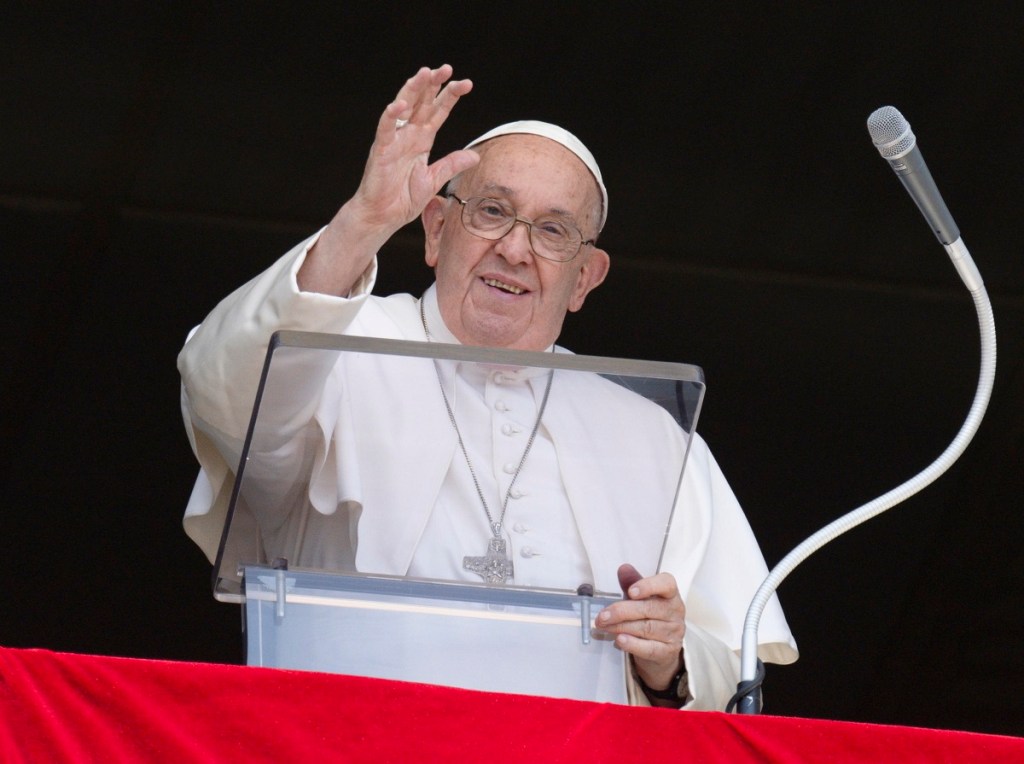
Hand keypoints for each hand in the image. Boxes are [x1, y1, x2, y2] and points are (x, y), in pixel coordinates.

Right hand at [350, 64, 479, 233]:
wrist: (383, 216)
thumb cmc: (403, 198)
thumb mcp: (434, 180)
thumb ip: (452, 165)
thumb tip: (475, 156)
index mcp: (422, 140)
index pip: (438, 112)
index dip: (450, 97)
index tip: (466, 83)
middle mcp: (408, 135)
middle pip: (422, 103)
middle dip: (433, 85)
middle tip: (446, 68)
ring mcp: (394, 141)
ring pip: (404, 108)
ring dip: (414, 89)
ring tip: (425, 73)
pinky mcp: (381, 151)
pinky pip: (385, 129)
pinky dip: (391, 116)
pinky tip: (400, 104)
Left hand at [596, 563, 685, 697]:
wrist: (661, 649)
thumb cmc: (649, 617)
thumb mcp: (641, 598)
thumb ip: (632, 582)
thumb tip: (623, 568)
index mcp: (670, 594)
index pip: (666, 584)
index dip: (648, 586)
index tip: (630, 591)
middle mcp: (675, 612)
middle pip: (649, 608)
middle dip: (621, 611)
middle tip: (602, 616)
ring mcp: (674, 632)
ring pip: (646, 628)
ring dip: (621, 627)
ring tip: (604, 626)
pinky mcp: (668, 651)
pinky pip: (650, 648)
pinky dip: (633, 644)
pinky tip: (619, 640)